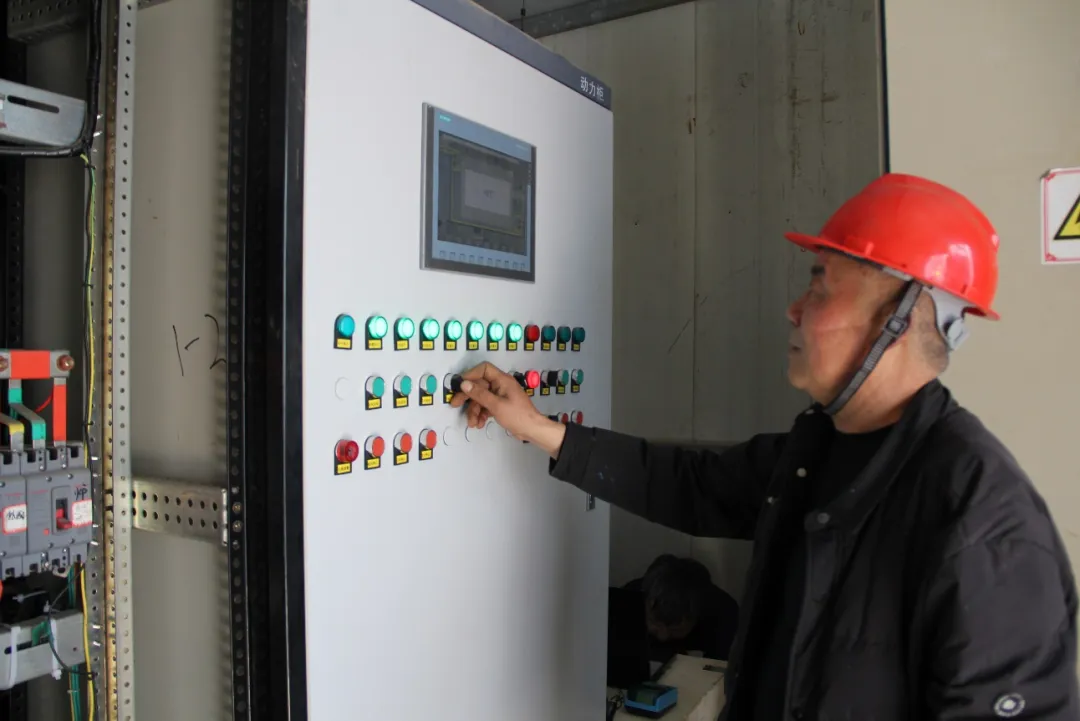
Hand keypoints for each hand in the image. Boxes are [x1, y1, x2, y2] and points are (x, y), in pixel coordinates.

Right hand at [449, 362, 566, 456]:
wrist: (532, 430)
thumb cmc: (517, 415)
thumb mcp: (496, 405)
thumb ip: (479, 394)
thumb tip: (464, 383)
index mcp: (502, 380)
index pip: (484, 369)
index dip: (471, 375)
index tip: (460, 385)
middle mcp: (500, 385)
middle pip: (479, 385)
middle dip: (468, 396)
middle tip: (454, 404)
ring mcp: (500, 396)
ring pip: (481, 398)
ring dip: (474, 410)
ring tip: (472, 423)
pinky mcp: (500, 405)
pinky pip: (486, 406)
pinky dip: (481, 414)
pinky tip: (479, 424)